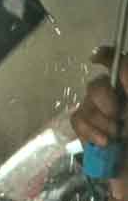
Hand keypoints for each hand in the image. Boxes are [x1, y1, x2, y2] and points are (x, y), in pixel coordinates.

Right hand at [71, 46, 127, 181]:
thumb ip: (127, 78)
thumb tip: (108, 59)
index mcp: (127, 91)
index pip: (117, 64)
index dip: (106, 57)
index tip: (95, 59)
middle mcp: (115, 100)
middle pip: (96, 85)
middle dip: (104, 103)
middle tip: (118, 120)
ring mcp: (101, 119)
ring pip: (84, 108)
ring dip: (98, 124)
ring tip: (113, 139)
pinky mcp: (90, 136)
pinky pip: (77, 124)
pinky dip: (88, 133)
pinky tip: (103, 144)